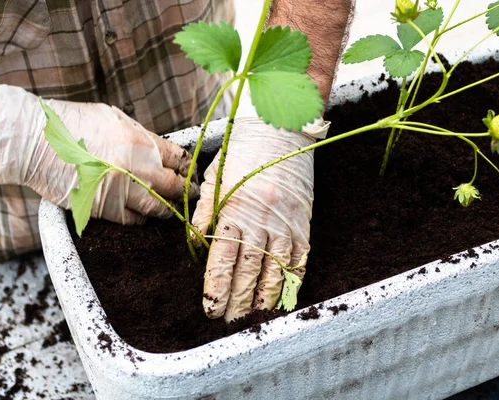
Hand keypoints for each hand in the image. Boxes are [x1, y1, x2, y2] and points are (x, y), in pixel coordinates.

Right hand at [0, 85, 197, 223]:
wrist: (35, 141)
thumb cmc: (72, 123)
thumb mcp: (113, 118)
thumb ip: (139, 135)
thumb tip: (157, 150)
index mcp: (140, 141)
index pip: (177, 158)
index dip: (186, 167)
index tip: (189, 172)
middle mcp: (135, 168)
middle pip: (173, 186)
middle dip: (185, 191)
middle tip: (190, 194)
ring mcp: (121, 190)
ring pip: (157, 208)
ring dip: (167, 209)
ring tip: (171, 209)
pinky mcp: (104, 208)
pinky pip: (133, 220)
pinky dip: (141, 218)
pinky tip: (143, 215)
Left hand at [193, 118, 328, 321]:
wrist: (279, 131)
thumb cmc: (242, 154)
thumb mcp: (215, 179)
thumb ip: (206, 214)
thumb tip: (196, 244)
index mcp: (233, 210)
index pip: (222, 258)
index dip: (216, 287)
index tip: (211, 307)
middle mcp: (260, 220)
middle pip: (247, 270)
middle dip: (236, 299)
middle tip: (228, 320)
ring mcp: (284, 223)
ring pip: (275, 270)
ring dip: (264, 297)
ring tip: (254, 317)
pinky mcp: (302, 222)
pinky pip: (300, 258)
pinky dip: (292, 279)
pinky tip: (284, 296)